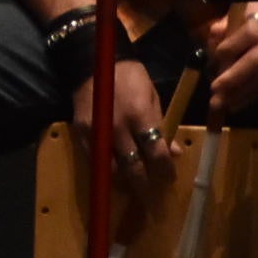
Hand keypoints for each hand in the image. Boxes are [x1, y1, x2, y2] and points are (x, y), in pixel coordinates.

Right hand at [69, 56, 176, 211]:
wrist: (94, 62)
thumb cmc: (130, 76)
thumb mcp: (152, 96)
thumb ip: (161, 126)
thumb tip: (174, 152)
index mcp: (140, 115)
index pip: (156, 153)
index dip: (165, 170)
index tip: (170, 178)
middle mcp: (118, 127)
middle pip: (133, 167)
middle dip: (145, 185)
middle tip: (153, 194)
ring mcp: (98, 132)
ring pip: (112, 169)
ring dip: (125, 181)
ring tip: (134, 186)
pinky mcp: (83, 134)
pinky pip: (96, 160)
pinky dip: (107, 170)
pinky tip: (115, 173)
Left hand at [203, 0, 257, 117]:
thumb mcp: (245, 7)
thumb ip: (227, 22)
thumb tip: (214, 36)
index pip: (250, 32)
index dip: (233, 45)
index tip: (217, 54)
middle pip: (257, 60)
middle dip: (234, 77)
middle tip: (215, 88)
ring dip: (240, 93)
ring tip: (220, 102)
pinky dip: (250, 97)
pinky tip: (235, 104)